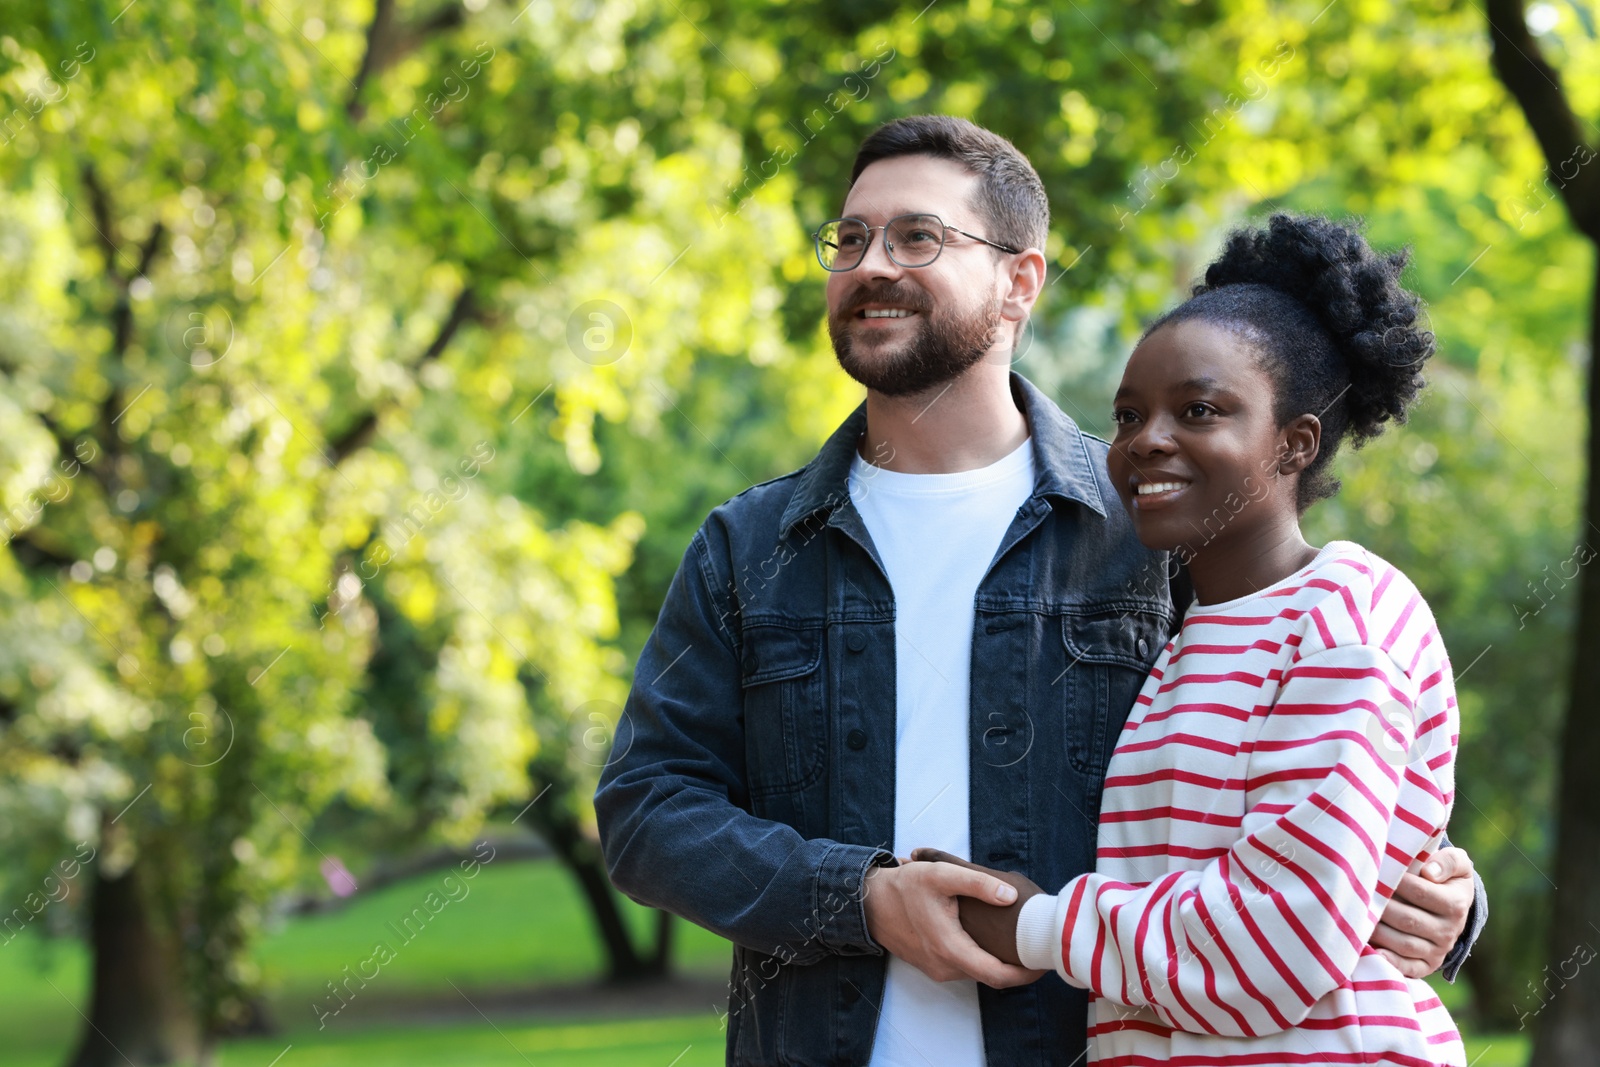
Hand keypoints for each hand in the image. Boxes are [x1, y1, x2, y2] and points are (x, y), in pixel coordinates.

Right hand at [909, 848, 1046, 973]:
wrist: (869, 902)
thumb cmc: (904, 887)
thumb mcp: (941, 874)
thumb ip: (977, 883)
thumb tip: (1010, 895)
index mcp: (950, 948)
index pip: (997, 975)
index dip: (1025, 974)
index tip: (1044, 963)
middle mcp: (944, 966)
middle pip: (990, 977)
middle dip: (1017, 968)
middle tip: (1038, 949)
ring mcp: (937, 968)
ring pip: (977, 972)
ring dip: (998, 962)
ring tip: (1019, 943)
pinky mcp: (932, 964)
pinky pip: (963, 967)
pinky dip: (981, 959)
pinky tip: (990, 941)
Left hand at [1370, 846, 1474, 977]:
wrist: (1453, 906)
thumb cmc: (1445, 877)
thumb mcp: (1457, 863)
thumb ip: (1449, 861)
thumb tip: (1429, 872)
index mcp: (1456, 904)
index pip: (1421, 892)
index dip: (1396, 882)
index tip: (1376, 872)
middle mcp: (1449, 931)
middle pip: (1408, 920)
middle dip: (1381, 907)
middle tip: (1358, 895)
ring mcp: (1438, 951)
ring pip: (1405, 944)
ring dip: (1379, 932)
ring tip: (1356, 917)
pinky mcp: (1427, 966)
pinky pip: (1408, 968)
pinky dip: (1389, 961)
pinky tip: (1371, 950)